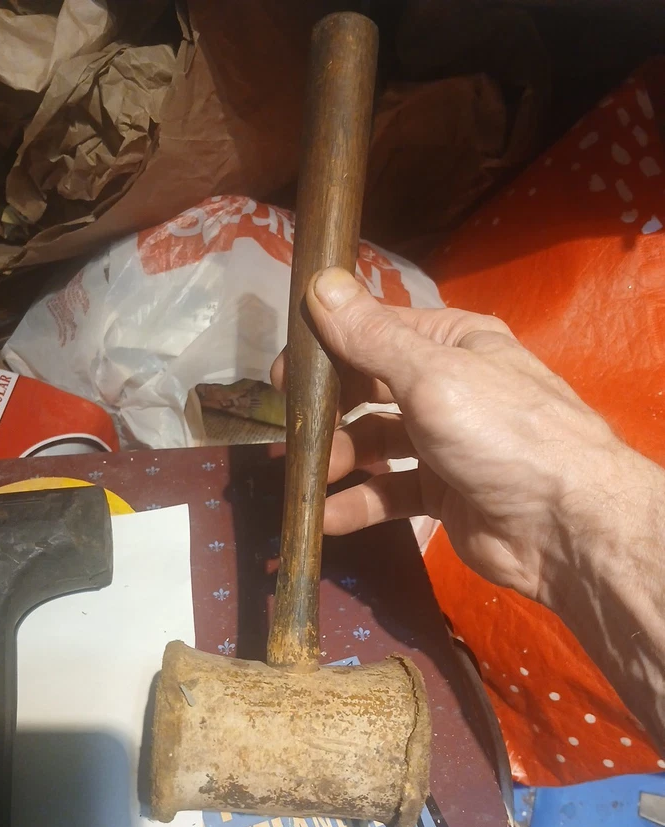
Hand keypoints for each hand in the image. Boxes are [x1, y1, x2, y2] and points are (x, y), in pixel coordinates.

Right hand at [273, 266, 626, 605]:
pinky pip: (388, 493)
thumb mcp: (432, 375)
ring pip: (374, 443)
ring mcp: (444, 443)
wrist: (565, 525)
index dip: (326, 349)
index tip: (282, 376)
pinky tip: (324, 517)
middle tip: (287, 430)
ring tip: (305, 475)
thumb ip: (371, 336)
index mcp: (452, 343)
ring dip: (336, 458)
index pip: (375, 333)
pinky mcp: (441, 493)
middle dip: (327, 409)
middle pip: (369, 390)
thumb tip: (320, 281)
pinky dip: (357, 504)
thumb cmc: (501, 432)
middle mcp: (446, 387)